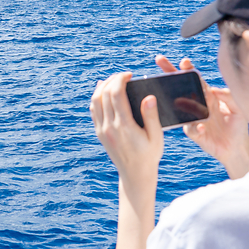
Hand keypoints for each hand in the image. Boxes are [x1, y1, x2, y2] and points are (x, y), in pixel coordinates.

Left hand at [90, 72, 162, 196]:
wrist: (135, 174)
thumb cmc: (149, 154)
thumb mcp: (156, 136)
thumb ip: (151, 116)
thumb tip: (148, 97)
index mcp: (124, 126)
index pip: (116, 94)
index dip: (121, 79)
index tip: (130, 75)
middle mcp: (109, 127)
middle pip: (104, 94)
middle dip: (112, 80)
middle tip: (123, 76)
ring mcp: (102, 130)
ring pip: (95, 101)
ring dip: (102, 87)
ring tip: (113, 81)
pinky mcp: (99, 133)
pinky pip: (93, 110)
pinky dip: (96, 97)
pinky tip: (104, 92)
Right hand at [155, 55, 248, 178]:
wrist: (236, 147)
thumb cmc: (237, 125)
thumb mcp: (239, 108)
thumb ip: (229, 96)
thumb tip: (214, 90)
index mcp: (208, 96)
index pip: (196, 80)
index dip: (189, 70)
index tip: (184, 62)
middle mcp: (198, 105)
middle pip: (181, 87)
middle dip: (170, 73)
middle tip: (160, 61)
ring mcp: (194, 118)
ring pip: (180, 106)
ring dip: (176, 101)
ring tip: (176, 97)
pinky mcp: (195, 133)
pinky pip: (191, 129)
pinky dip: (196, 127)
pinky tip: (202, 127)